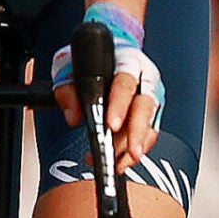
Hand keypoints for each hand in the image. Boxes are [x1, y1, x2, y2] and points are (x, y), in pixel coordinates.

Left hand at [51, 5, 163, 171]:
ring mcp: (151, 97)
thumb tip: (73, 116)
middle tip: (129, 152)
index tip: (111, 125)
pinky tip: (120, 161)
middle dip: (137, 132)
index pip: (126, 83)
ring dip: (135, 146)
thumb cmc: (90, 61)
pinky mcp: (151, 114)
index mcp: (128, 61)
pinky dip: (135, 151)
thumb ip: (67, 90)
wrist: (110, 54)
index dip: (120, 105)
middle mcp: (145, 78)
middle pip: (146, 106)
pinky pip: (149, 136)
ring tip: (118, 163)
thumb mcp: (70, 67)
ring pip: (149, 124)